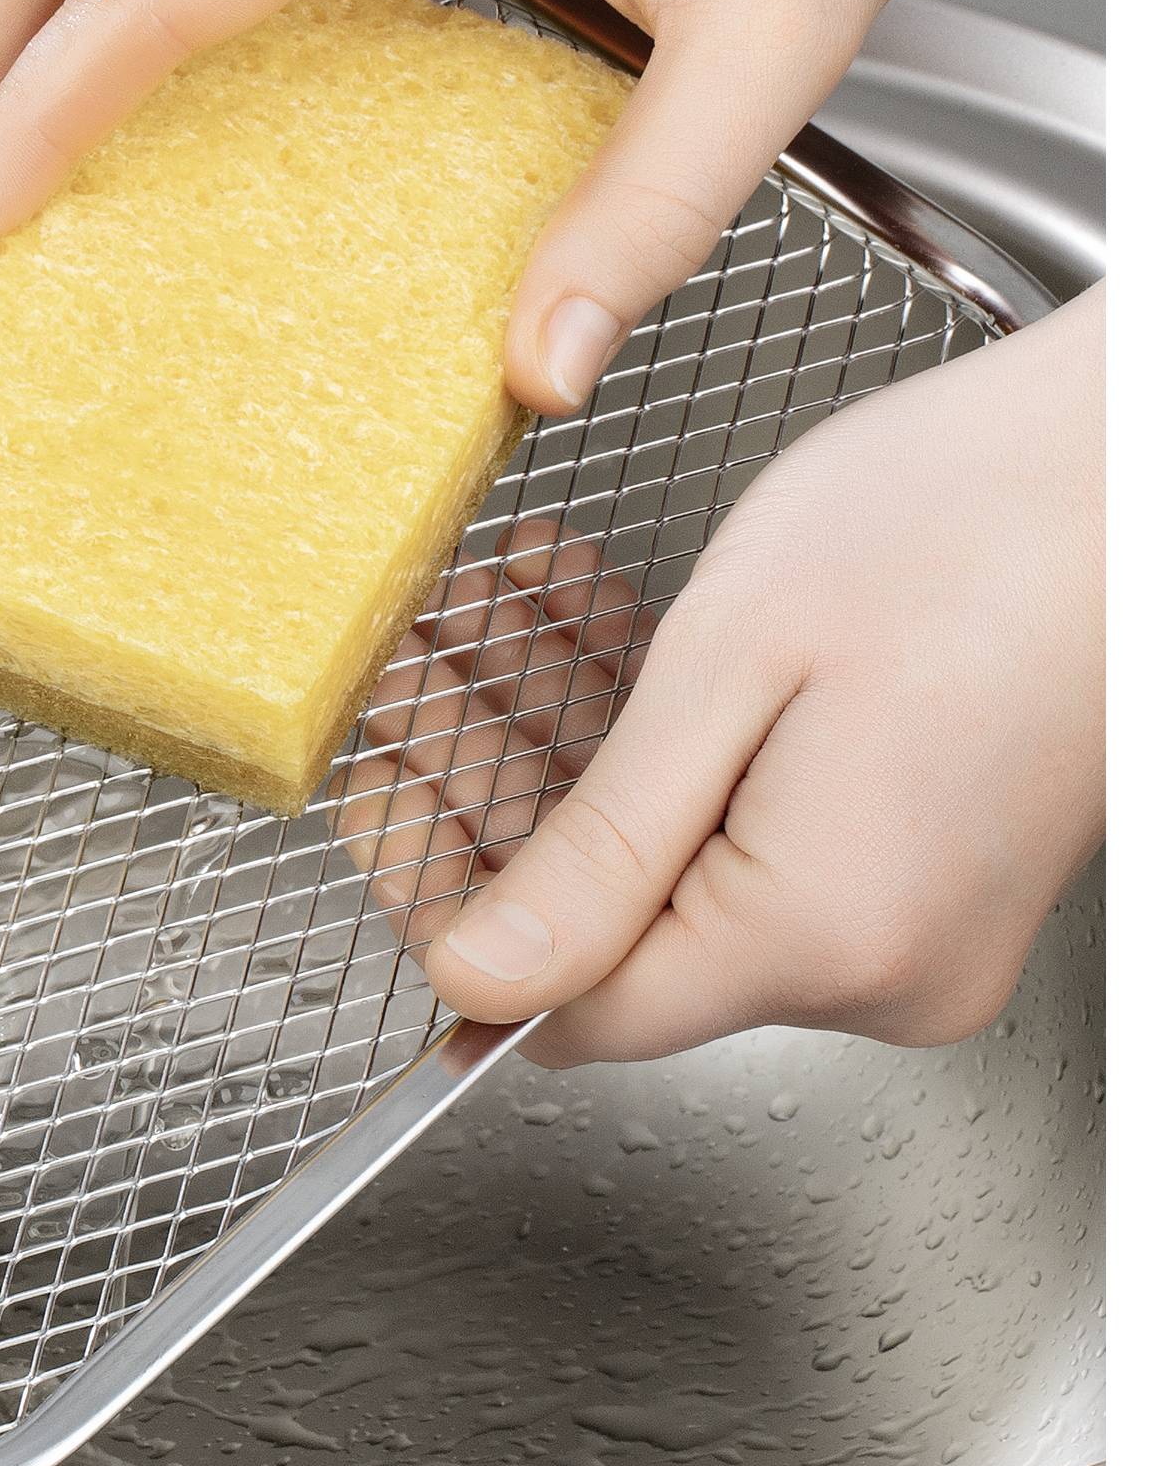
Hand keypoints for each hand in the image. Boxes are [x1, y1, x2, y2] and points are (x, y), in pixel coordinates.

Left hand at [336, 289, 1102, 1065]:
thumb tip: (473, 983)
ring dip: (571, 751)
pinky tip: (604, 637)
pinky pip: (755, 846)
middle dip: (499, 795)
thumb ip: (596, 850)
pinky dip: (669, 756)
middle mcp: (885, 973)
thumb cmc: (979, 516)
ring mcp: (923, 933)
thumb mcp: (733, 668)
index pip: (564, 1007)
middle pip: (612, 936)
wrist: (1152, 459)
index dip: (448, 909)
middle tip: (423, 662)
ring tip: (499, 615)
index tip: (378, 794)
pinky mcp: (939, 877)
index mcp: (823, 938)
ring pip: (672, 876)